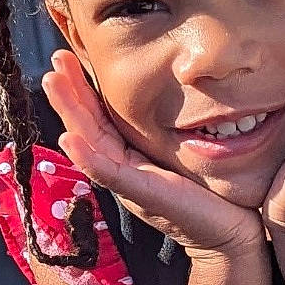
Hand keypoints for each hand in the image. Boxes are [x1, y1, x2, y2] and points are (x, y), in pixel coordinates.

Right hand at [41, 51, 263, 262]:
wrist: (232, 230)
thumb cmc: (211, 190)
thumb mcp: (183, 150)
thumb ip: (168, 126)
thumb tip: (172, 86)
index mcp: (130, 155)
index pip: (98, 115)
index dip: (81, 87)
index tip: (67, 54)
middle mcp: (123, 168)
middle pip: (86, 126)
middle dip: (67, 92)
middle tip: (54, 60)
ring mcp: (130, 183)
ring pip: (89, 145)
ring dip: (68, 113)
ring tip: (52, 83)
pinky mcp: (144, 196)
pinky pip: (110, 175)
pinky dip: (88, 158)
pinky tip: (70, 139)